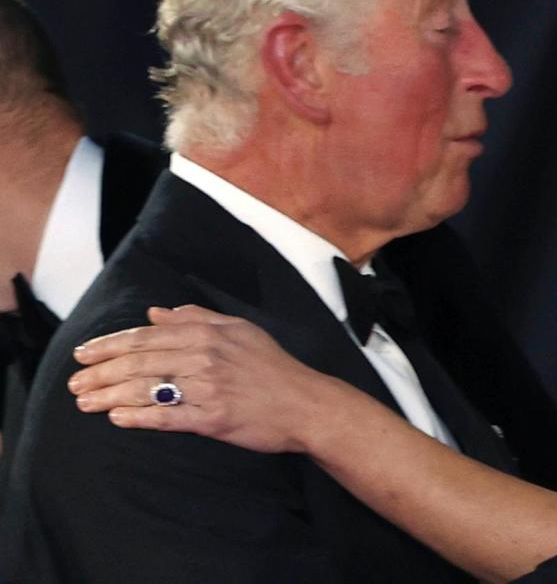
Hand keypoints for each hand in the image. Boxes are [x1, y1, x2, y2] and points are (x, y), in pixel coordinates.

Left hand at [68, 305, 331, 452]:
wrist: (306, 404)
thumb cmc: (273, 367)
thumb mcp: (240, 331)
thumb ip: (197, 318)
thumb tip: (156, 313)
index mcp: (209, 333)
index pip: (148, 336)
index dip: (110, 344)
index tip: (83, 353)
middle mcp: (205, 357)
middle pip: (140, 362)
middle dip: (100, 372)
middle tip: (74, 383)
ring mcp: (209, 388)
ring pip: (147, 389)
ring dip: (110, 396)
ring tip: (84, 403)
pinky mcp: (213, 419)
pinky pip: (168, 418)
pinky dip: (139, 418)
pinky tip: (118, 419)